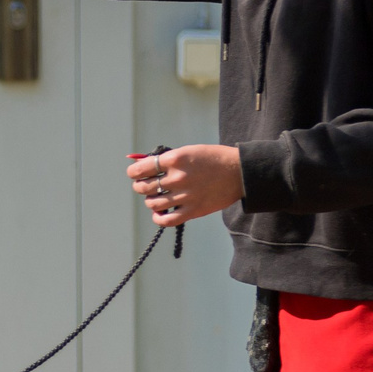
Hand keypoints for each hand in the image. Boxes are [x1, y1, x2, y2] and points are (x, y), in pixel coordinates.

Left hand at [127, 144, 242, 226]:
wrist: (239, 172)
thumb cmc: (213, 159)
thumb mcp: (189, 151)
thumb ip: (166, 159)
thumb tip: (142, 164)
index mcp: (175, 159)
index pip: (141, 169)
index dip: (133, 172)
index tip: (133, 174)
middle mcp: (177, 178)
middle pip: (144, 187)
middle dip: (140, 186)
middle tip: (144, 186)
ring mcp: (184, 196)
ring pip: (153, 203)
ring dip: (150, 200)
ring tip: (156, 198)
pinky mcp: (193, 211)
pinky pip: (166, 220)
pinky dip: (158, 218)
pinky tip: (159, 213)